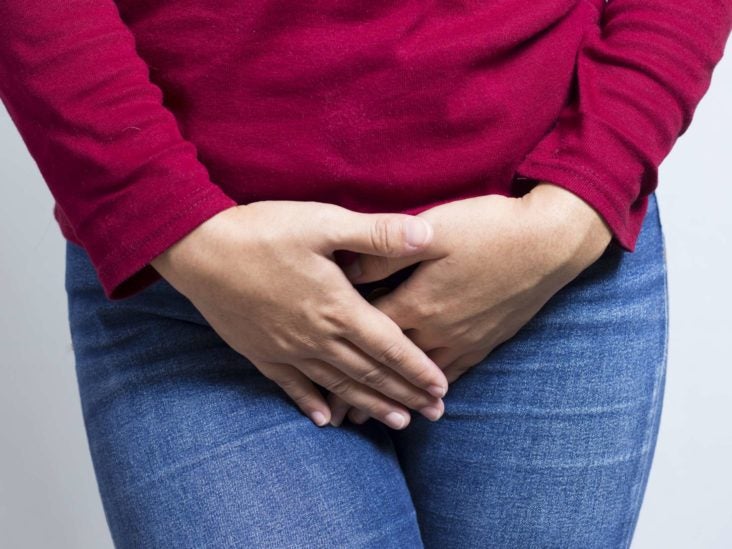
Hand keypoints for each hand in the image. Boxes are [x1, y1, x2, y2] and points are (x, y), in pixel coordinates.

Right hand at [150, 200, 447, 429]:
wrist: (198, 249)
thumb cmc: (264, 231)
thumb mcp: (324, 222)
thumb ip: (377, 233)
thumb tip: (427, 235)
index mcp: (338, 307)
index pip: (390, 346)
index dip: (418, 368)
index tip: (442, 387)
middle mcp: (317, 337)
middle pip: (370, 373)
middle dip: (405, 395)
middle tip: (434, 414)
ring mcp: (288, 349)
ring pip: (338, 386)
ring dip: (370, 405)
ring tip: (398, 422)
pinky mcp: (261, 352)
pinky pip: (292, 386)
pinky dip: (311, 403)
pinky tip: (324, 419)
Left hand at [328, 183, 612, 425]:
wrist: (548, 243)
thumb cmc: (487, 229)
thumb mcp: (433, 231)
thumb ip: (386, 252)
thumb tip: (347, 269)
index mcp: (417, 302)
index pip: (369, 335)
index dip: (343, 356)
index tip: (320, 376)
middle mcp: (437, 330)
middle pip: (390, 367)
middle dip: (362, 391)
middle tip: (338, 418)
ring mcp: (464, 340)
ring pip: (421, 379)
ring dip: (395, 400)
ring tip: (374, 418)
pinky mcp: (486, 341)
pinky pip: (454, 374)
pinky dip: (434, 391)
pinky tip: (428, 400)